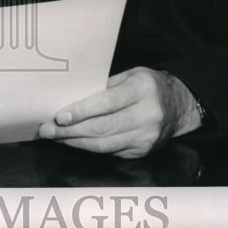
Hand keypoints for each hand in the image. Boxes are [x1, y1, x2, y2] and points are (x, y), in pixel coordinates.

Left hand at [38, 67, 200, 157]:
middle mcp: (146, 116)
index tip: (59, 116)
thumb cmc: (148, 85)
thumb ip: (104, 86)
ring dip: (75, 142)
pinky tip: (74, 142)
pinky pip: (110, 151)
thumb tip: (70, 98)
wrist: (180, 105)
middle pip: (102, 128)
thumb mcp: (130, 75)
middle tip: (47, 129)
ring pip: (104, 145)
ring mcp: (145, 138)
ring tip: (55, 137)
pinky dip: (89, 147)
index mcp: (142, 90)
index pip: (106, 103)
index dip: (81, 111)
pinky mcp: (142, 152)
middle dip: (70, 131)